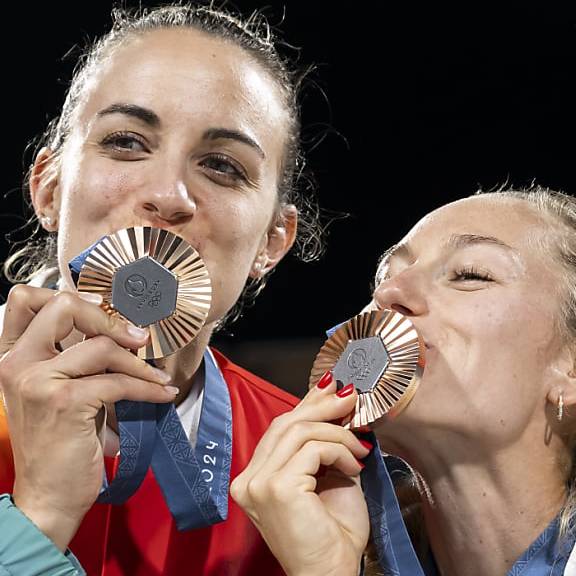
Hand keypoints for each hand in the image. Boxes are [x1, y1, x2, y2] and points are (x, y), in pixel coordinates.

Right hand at [0, 285, 176, 549]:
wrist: (47, 496)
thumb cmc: (58, 443)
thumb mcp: (57, 391)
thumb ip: (74, 357)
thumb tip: (119, 328)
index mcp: (12, 357)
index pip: (26, 299)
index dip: (70, 295)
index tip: (104, 310)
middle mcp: (18, 363)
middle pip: (63, 306)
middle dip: (108, 317)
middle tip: (137, 338)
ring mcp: (38, 380)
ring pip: (101, 346)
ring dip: (139, 363)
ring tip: (157, 378)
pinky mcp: (66, 401)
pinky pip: (119, 381)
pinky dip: (147, 388)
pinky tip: (162, 395)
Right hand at [231, 375, 370, 575]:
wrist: (332, 575)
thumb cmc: (330, 533)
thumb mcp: (325, 475)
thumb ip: (321, 442)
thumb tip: (333, 399)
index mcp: (254, 477)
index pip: (279, 428)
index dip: (306, 404)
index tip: (329, 387)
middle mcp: (249, 479)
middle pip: (286, 424)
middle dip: (322, 406)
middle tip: (349, 398)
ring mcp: (259, 484)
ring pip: (300, 432)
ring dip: (337, 433)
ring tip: (359, 446)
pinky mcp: (277, 487)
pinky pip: (313, 449)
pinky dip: (339, 450)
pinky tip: (354, 465)